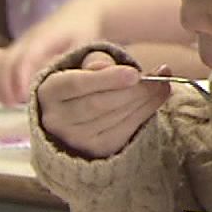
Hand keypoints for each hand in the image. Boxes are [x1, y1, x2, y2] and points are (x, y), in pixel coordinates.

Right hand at [0, 0, 106, 104]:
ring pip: (0, 62)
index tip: (21, 95)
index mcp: (46, 37)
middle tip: (11, 104)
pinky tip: (2, 97)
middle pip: (7, 61)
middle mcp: (28, 39)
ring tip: (6, 103)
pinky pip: (0, 64)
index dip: (21, 76)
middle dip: (6, 83)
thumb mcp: (87, 44)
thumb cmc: (85, 32)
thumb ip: (83, 60)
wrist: (77, 13)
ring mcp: (20, 43)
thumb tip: (86, 78)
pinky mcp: (17, 49)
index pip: (28, 56)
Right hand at [35, 51, 169, 158]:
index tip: (134, 73)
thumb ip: (97, 63)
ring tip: (162, 84)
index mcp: (49, 91)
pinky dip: (146, 112)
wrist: (76, 117)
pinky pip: (125, 129)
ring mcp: (75, 138)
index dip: (107, 79)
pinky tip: (157, 98)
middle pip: (99, 103)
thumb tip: (115, 67)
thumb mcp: (84, 66)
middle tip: (158, 77)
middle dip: (133, 90)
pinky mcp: (96, 149)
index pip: (76, 84)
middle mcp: (56, 119)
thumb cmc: (84, 85)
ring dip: (144, 100)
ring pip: (115, 117)